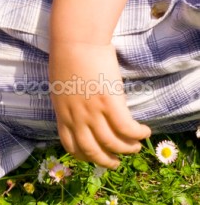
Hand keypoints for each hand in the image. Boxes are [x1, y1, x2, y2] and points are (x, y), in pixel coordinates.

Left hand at [48, 42, 150, 167]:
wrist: (75, 41)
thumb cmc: (66, 57)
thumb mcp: (60, 88)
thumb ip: (68, 104)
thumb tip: (79, 113)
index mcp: (62, 113)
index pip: (71, 146)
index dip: (84, 156)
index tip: (94, 156)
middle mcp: (76, 117)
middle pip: (93, 151)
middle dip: (107, 161)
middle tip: (116, 162)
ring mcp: (93, 111)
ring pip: (113, 144)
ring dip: (127, 149)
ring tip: (135, 147)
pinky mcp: (110, 103)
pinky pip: (128, 129)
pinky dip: (139, 134)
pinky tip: (145, 131)